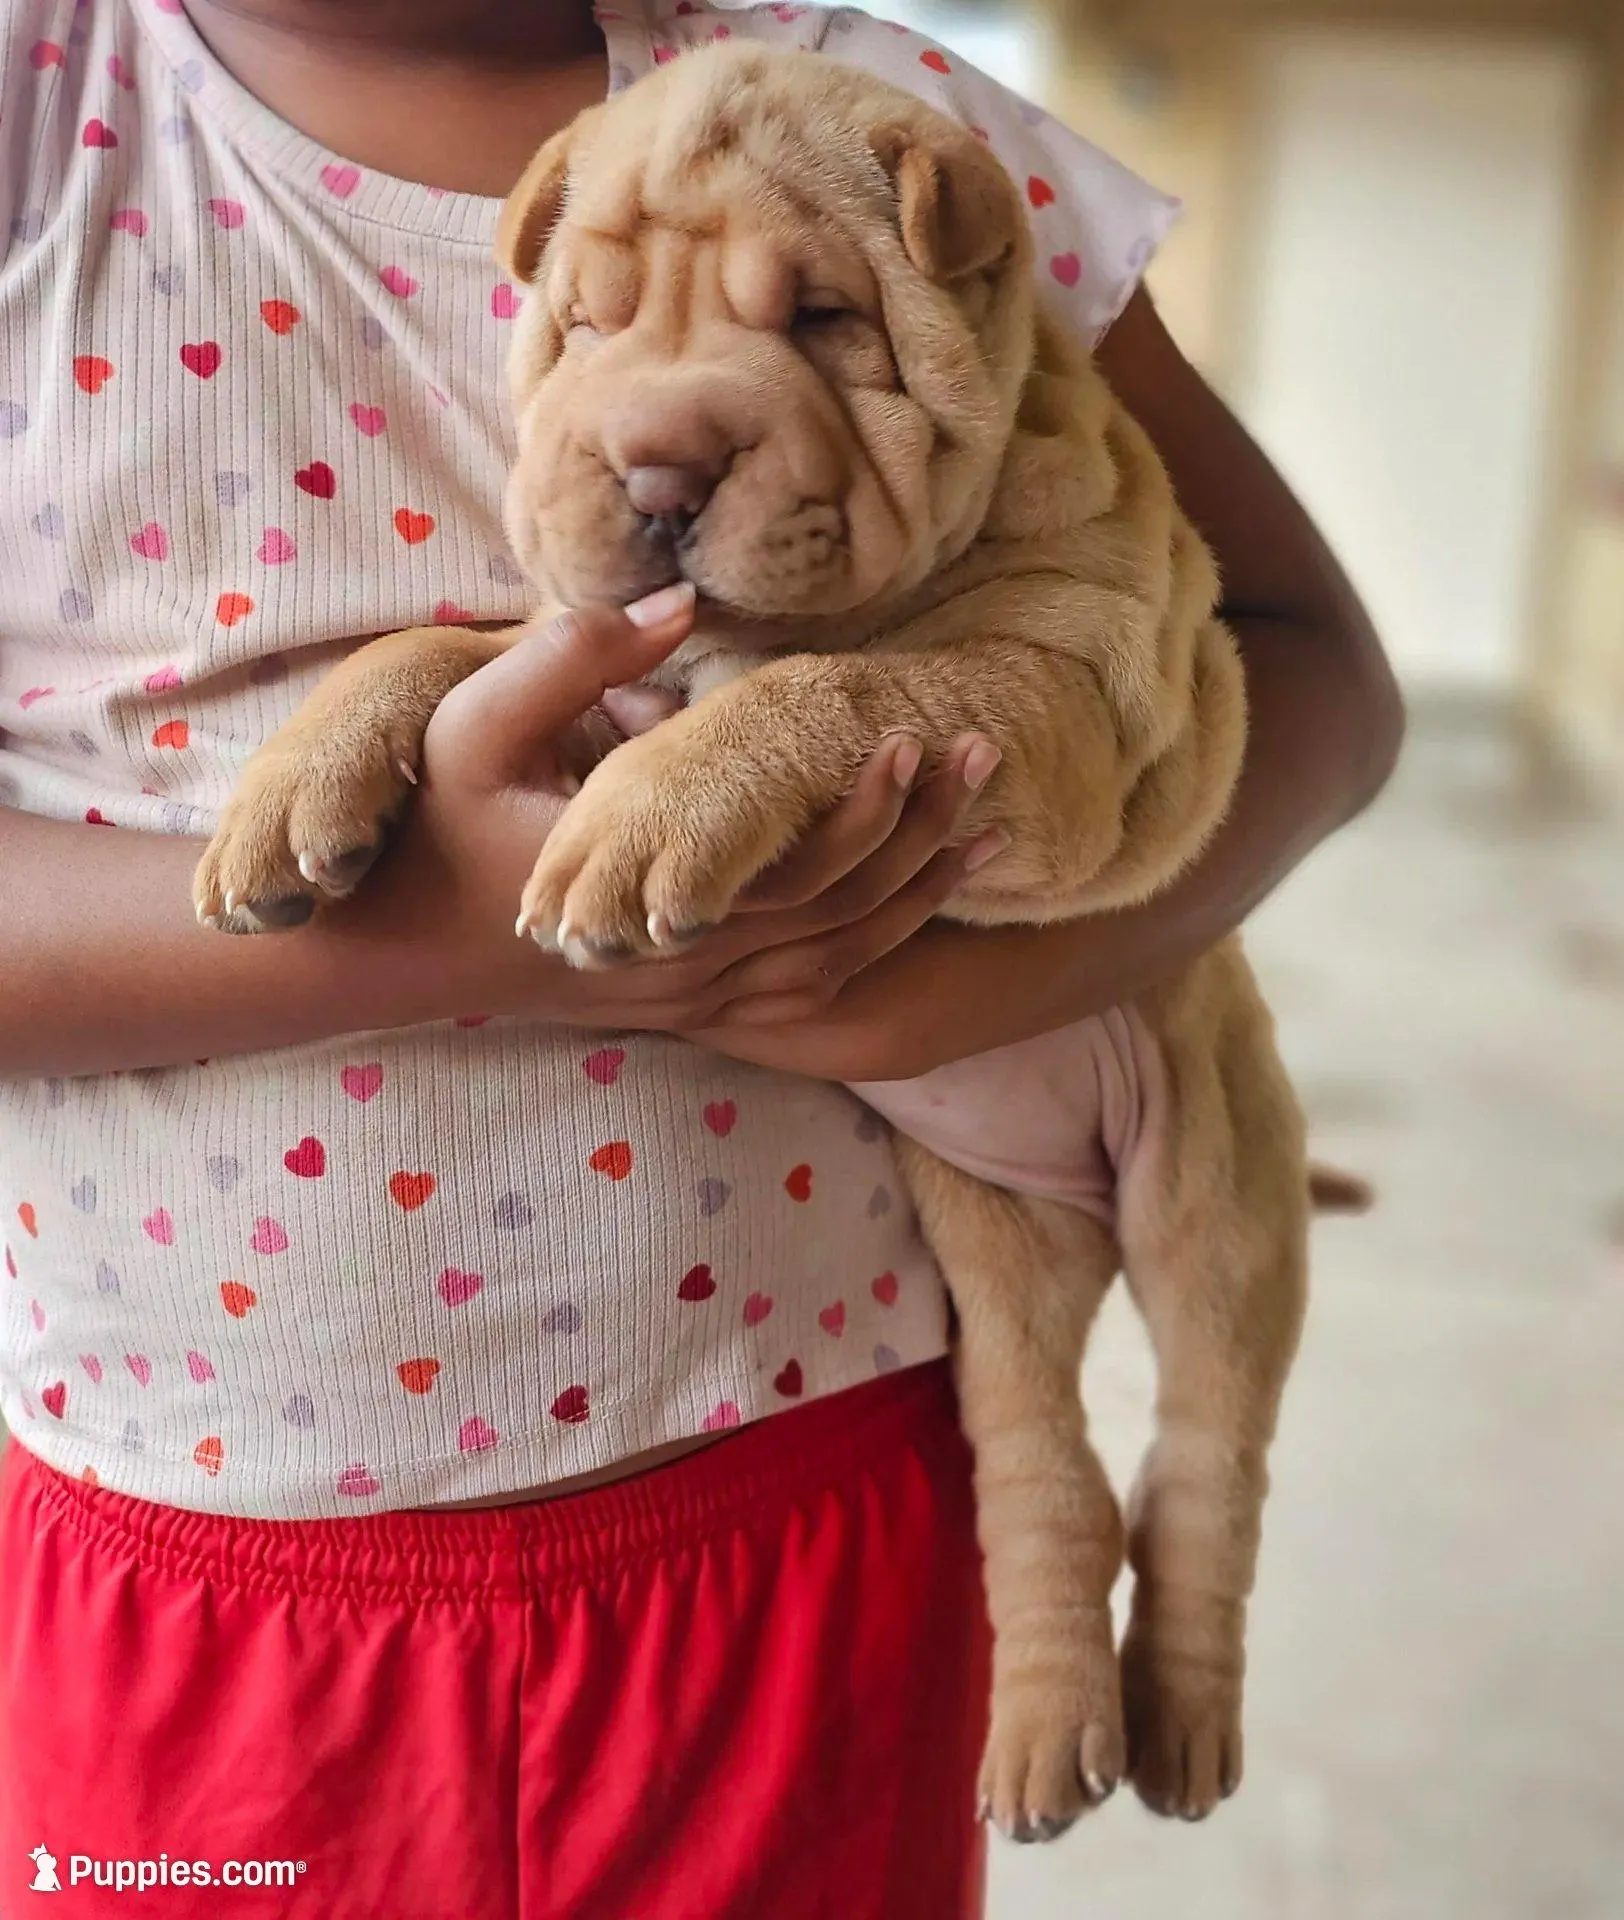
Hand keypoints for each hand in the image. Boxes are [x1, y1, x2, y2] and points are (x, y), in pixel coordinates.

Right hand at [358, 590, 1004, 1034]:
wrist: (388, 947)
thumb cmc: (427, 826)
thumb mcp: (468, 720)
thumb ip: (570, 658)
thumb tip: (679, 604)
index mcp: (645, 898)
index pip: (788, 874)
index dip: (862, 816)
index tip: (910, 740)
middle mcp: (685, 965)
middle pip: (840, 919)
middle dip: (923, 841)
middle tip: (984, 759)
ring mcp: (692, 999)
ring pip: (837, 966)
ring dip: (918, 899)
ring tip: (990, 831)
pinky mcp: (690, 1007)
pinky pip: (808, 999)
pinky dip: (877, 953)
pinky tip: (919, 906)